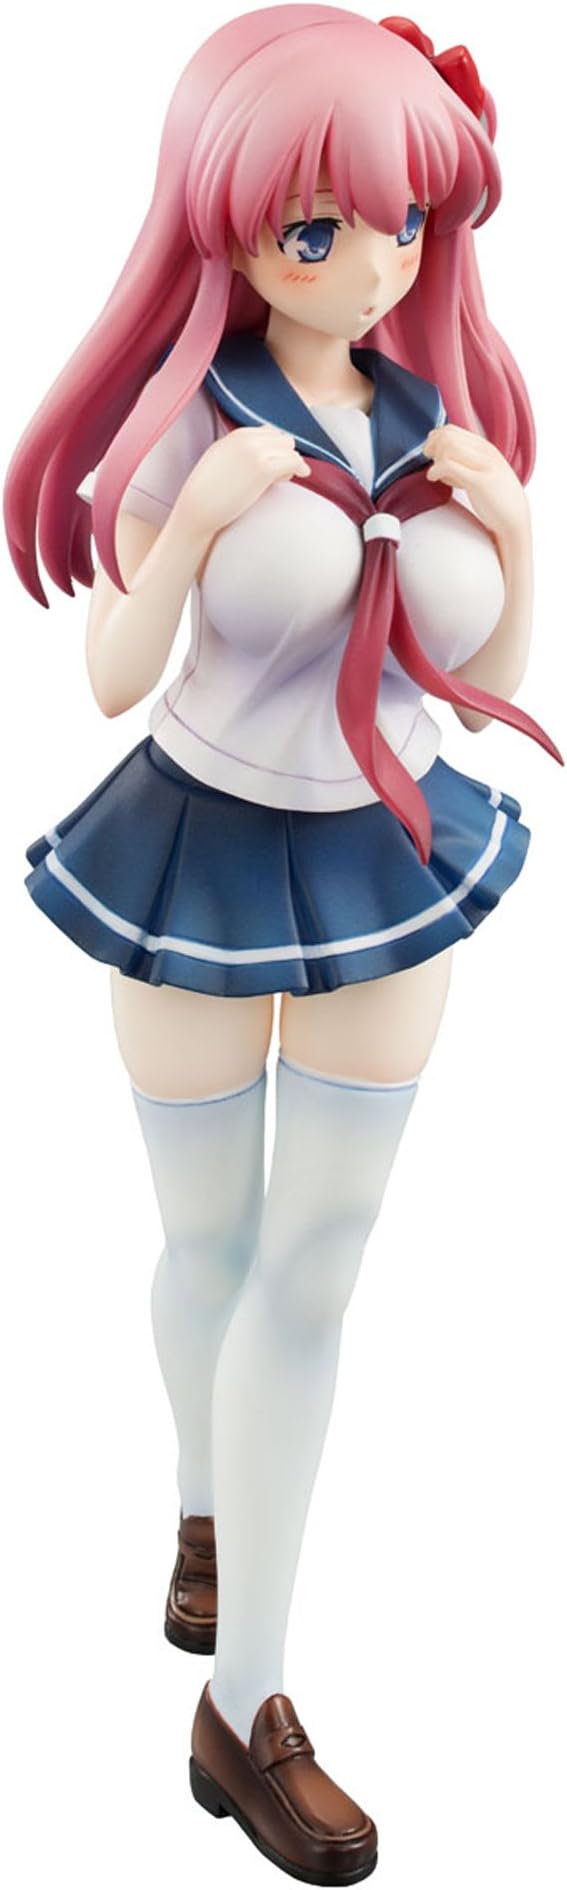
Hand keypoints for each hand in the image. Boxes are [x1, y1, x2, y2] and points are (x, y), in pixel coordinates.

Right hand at [181, 423, 310, 537]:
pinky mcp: (263, 469)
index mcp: (236, 435)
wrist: (198, 508)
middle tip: (280, 475)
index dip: (275, 449)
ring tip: (282, 479)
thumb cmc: (207, 493)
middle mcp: (246, 439)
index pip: (269, 432)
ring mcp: (255, 452)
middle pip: (283, 439)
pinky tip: (301, 476)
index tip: (274, 465)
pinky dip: (300, 468)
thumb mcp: (221, 460)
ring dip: (291, 463)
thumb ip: (240, 451)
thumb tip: (264, 452)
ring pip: (291, 449)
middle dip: (285, 455)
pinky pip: (294, 461)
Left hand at [424, 424, 529, 540]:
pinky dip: (435, 471)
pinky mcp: (479, 481)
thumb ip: (465, 462)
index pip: (451, 430)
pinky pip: (448, 465)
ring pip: (446, 446)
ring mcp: (484, 465)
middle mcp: (485, 452)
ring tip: (437, 475)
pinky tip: (435, 479)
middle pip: (446, 435)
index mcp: (485, 447)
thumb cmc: (496, 501)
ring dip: (435, 460)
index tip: (432, 456)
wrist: (515, 520)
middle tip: (431, 464)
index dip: (434, 441)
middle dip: (431, 448)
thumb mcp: (482, 472)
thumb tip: (439, 455)